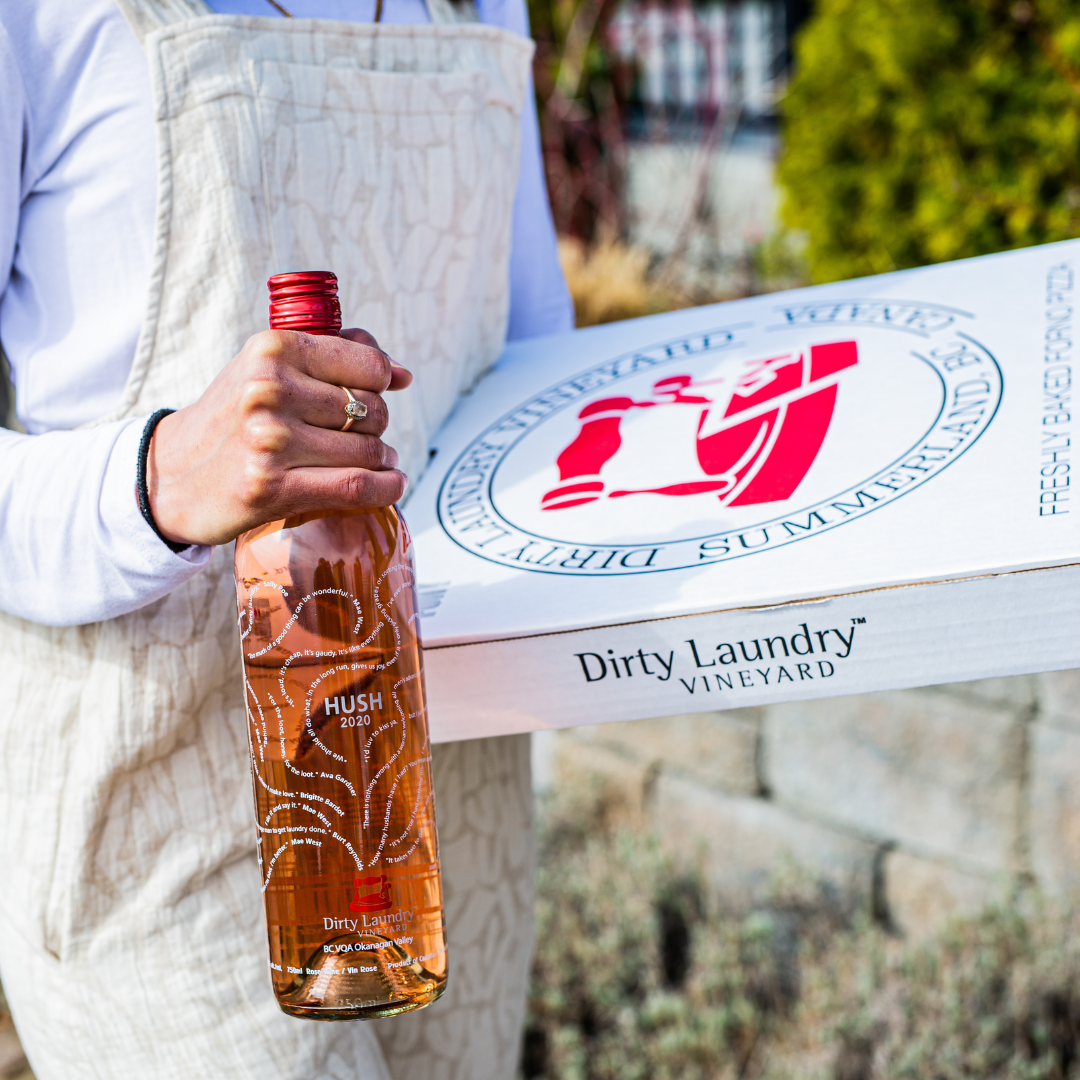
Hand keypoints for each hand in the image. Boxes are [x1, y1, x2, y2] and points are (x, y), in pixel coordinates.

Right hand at [147, 328, 411, 546]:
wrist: (170, 475)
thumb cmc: (232, 418)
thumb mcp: (268, 368)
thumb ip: (333, 356)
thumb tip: (401, 373)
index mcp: (273, 349)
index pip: (368, 364)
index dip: (381, 383)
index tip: (376, 394)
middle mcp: (270, 390)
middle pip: (371, 410)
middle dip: (377, 426)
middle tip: (361, 436)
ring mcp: (271, 441)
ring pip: (367, 450)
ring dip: (381, 460)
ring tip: (370, 461)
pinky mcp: (273, 488)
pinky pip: (356, 487)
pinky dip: (386, 488)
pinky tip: (390, 484)